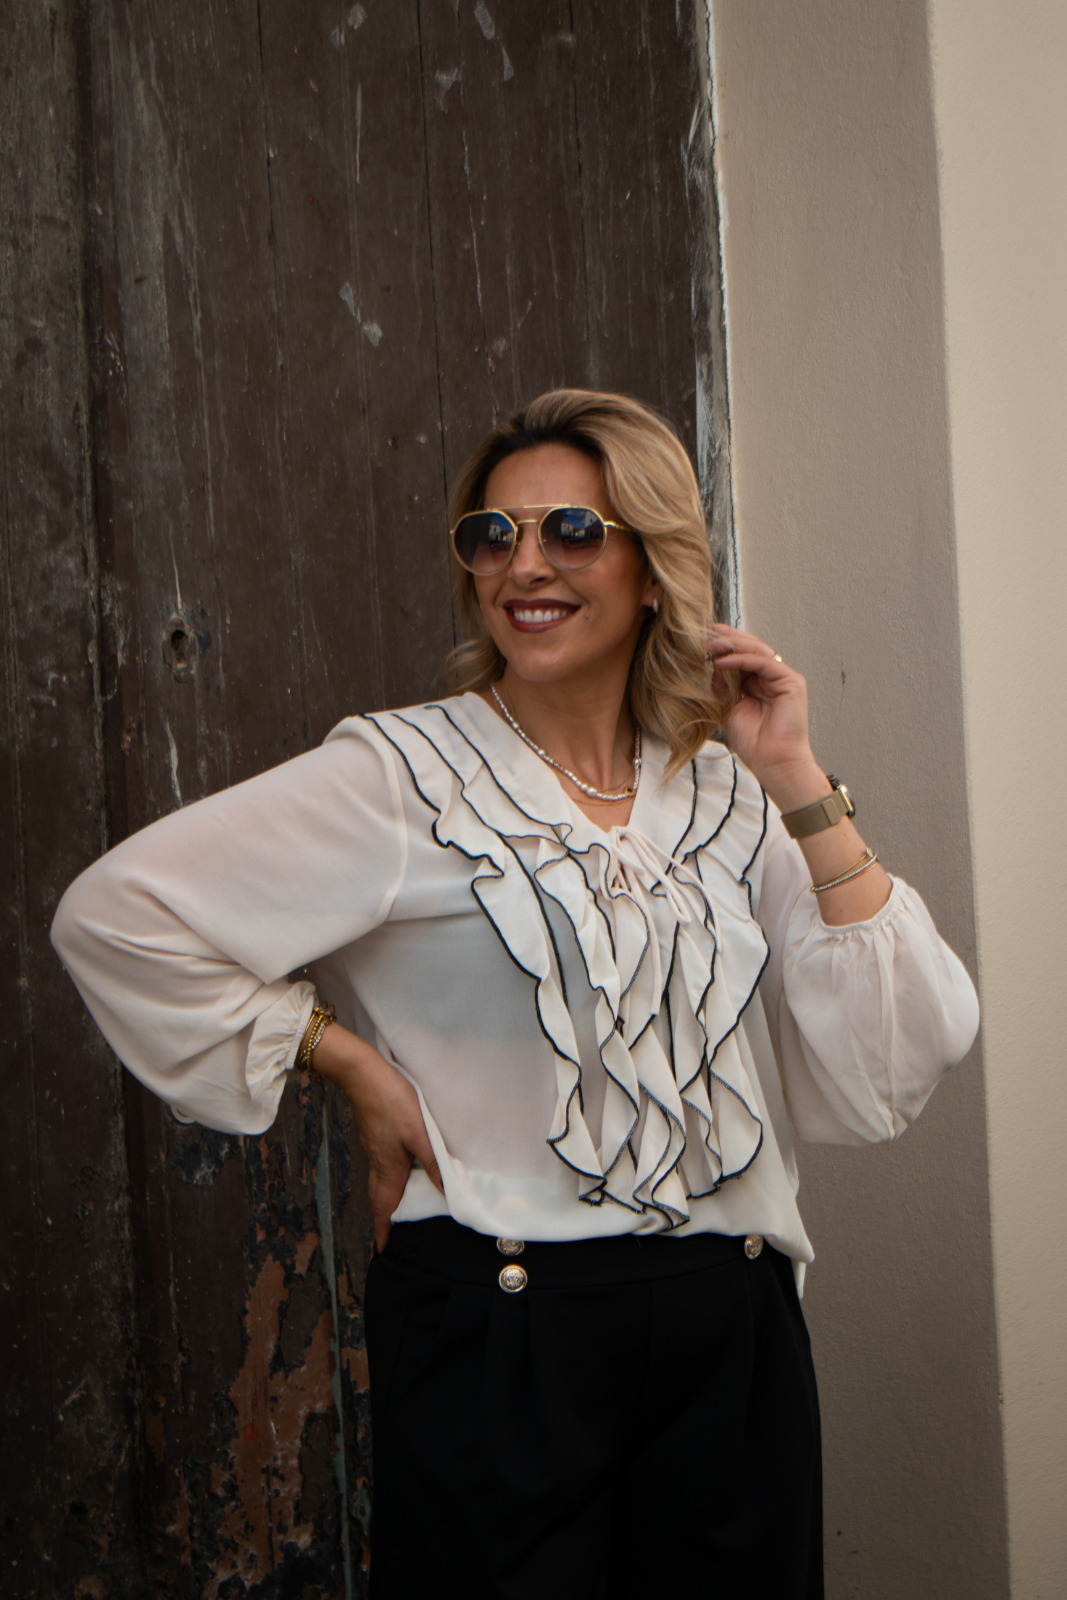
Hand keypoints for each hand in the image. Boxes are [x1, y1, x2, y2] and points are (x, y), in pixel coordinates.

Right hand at [309, 1023, 442, 1251]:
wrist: (363, 1074)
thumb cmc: (391, 1102)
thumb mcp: (419, 1134)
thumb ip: (433, 1163)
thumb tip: (444, 1192)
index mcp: (389, 1168)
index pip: (384, 1209)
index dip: (382, 1232)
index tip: (382, 1252)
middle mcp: (379, 1163)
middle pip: (381, 1199)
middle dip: (385, 1220)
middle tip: (389, 1237)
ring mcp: (376, 1149)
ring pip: (381, 1183)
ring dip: (388, 1200)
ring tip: (398, 1211)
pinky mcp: (377, 1136)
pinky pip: (383, 1167)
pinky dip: (390, 1179)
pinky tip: (402, 1172)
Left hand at [707, 624, 828, 811]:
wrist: (774, 764)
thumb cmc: (756, 744)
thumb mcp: (729, 709)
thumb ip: (722, 688)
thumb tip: (713, 667)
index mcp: (761, 682)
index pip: (742, 655)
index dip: (724, 645)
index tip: (701, 637)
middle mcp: (774, 677)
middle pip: (751, 647)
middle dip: (726, 638)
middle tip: (704, 632)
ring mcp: (784, 678)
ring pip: (757, 650)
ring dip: (731, 645)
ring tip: (709, 645)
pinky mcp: (791, 682)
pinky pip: (763, 662)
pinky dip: (741, 659)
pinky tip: (721, 662)